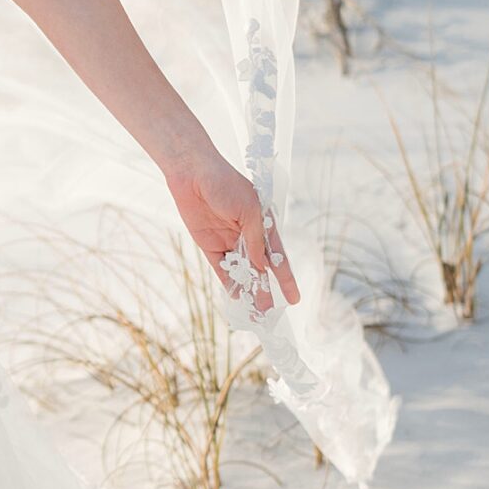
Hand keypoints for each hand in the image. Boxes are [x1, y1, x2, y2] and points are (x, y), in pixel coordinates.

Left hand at [163, 146, 299, 315]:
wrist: (193, 172)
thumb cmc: (226, 184)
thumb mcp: (248, 210)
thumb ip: (255, 239)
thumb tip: (262, 267)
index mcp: (264, 225)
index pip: (279, 257)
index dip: (287, 278)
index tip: (295, 299)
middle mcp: (248, 236)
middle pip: (261, 270)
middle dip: (267, 292)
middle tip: (272, 315)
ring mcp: (229, 242)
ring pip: (243, 273)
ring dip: (249, 292)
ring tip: (256, 314)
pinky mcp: (210, 246)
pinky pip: (223, 269)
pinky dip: (230, 284)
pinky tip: (237, 299)